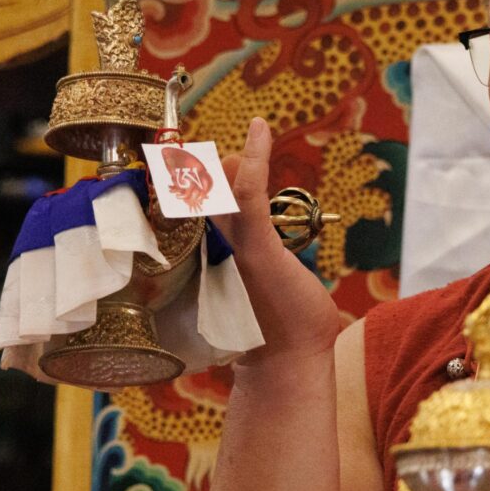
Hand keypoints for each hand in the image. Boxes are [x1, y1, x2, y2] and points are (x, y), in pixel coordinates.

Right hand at [213, 117, 340, 363]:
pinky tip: (259, 129)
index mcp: (222, 253)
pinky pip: (249, 193)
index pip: (204, 204)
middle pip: (202, 191)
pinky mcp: (255, 245)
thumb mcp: (277, 288)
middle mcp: (219, 246)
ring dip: (227, 159)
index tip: (200, 155)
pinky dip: (255, 158)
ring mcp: (235, 245)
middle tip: (202, 146)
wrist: (288, 362)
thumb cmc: (285, 330)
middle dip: (202, 165)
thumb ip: (271, 264)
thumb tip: (277, 253)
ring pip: (219, 187)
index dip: (203, 177)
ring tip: (240, 136)